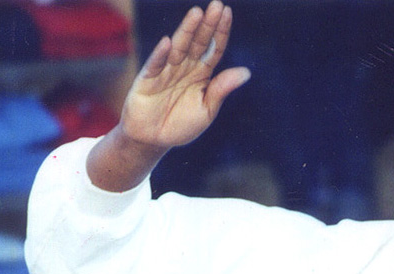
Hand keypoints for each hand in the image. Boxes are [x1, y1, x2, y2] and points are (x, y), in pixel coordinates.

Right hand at [87, 1, 249, 190]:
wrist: (153, 140)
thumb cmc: (181, 125)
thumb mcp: (207, 110)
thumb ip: (222, 90)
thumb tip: (246, 72)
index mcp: (201, 74)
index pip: (213, 49)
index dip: (220, 32)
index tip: (227, 13)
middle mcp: (184, 68)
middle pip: (198, 43)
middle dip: (207, 25)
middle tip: (216, 5)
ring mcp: (165, 71)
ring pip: (178, 48)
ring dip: (187, 31)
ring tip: (197, 14)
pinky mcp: (147, 80)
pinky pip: (155, 65)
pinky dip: (161, 55)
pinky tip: (168, 43)